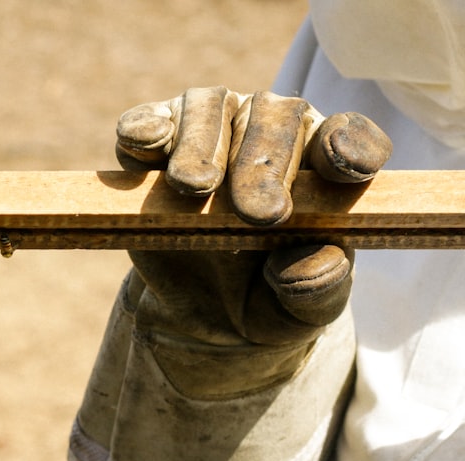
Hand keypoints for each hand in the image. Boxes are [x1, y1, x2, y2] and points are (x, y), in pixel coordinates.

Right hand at [114, 87, 391, 396]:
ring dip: (201, 146)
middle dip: (264, 165)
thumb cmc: (270, 299)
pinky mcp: (156, 145)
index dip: (351, 144)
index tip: (348, 167)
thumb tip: (305, 263)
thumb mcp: (304, 312)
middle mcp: (270, 131)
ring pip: (208, 108)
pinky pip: (148, 123)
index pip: (347, 136)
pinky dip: (144, 127)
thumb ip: (319, 288)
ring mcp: (210, 129)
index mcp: (324, 164)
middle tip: (260, 214)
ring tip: (195, 187)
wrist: (204, 318)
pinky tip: (148, 141)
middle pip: (274, 118)